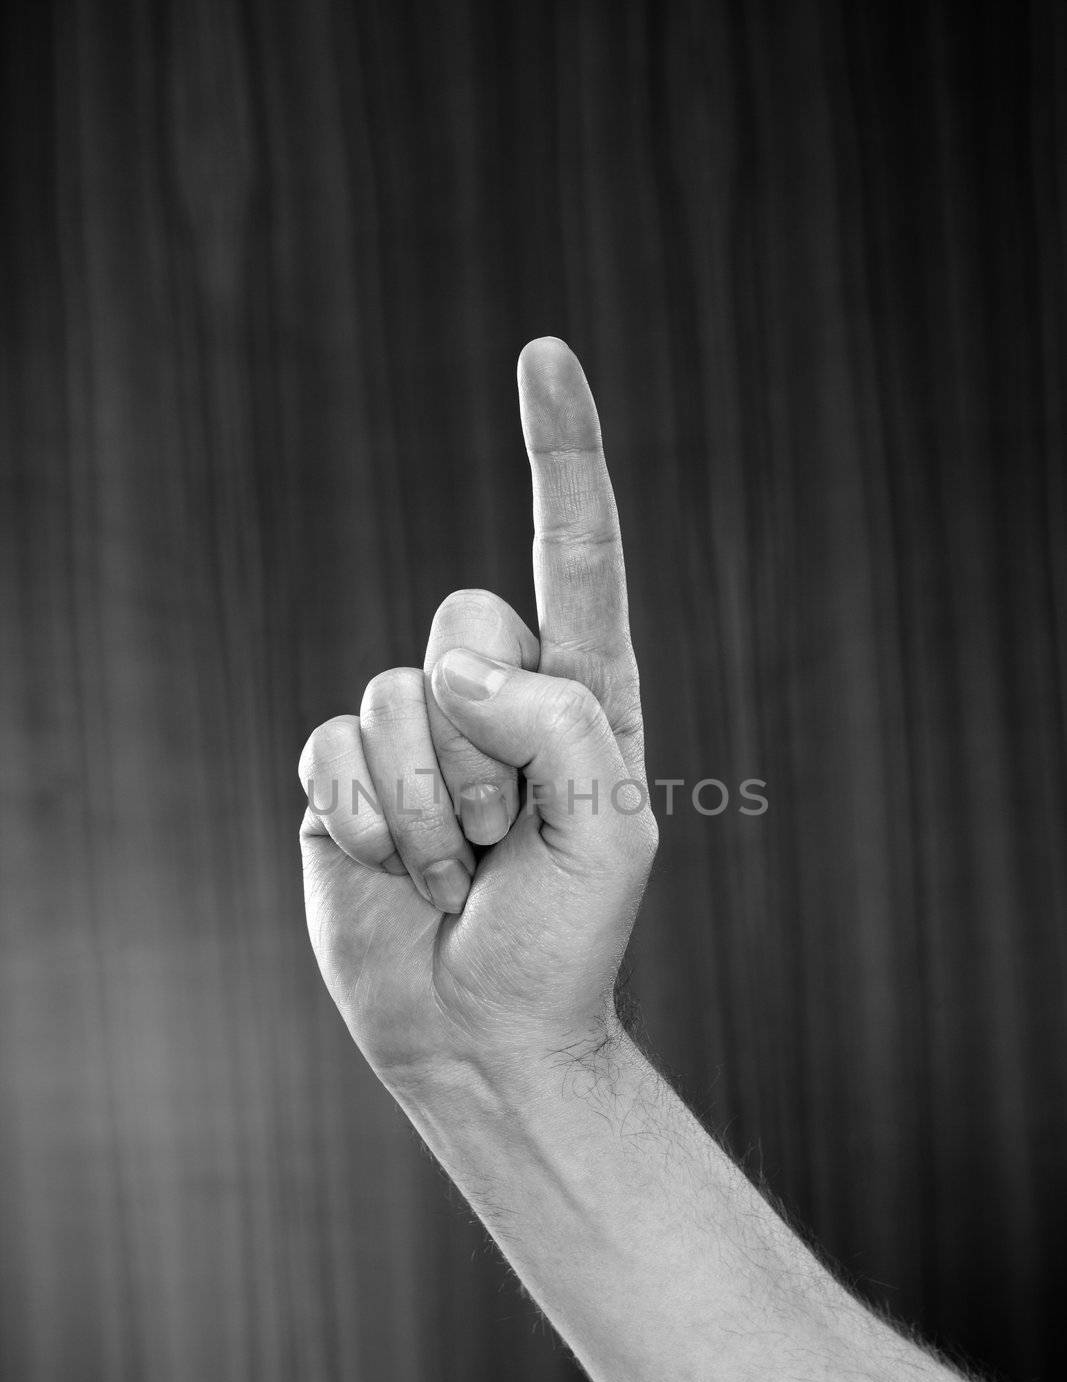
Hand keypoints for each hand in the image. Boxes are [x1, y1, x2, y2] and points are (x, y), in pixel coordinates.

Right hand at [298, 338, 656, 1086]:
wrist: (483, 1027)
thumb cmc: (566, 934)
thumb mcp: (608, 825)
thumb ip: (557, 722)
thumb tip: (454, 667)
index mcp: (581, 691)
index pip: (574, 555)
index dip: (561, 455)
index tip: (544, 354)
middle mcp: (494, 692)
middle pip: (464, 621)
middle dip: (488, 751)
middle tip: (510, 838)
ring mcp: (414, 731)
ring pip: (397, 700)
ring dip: (436, 810)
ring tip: (462, 871)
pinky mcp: (344, 773)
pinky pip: (333, 747)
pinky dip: (374, 821)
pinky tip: (400, 868)